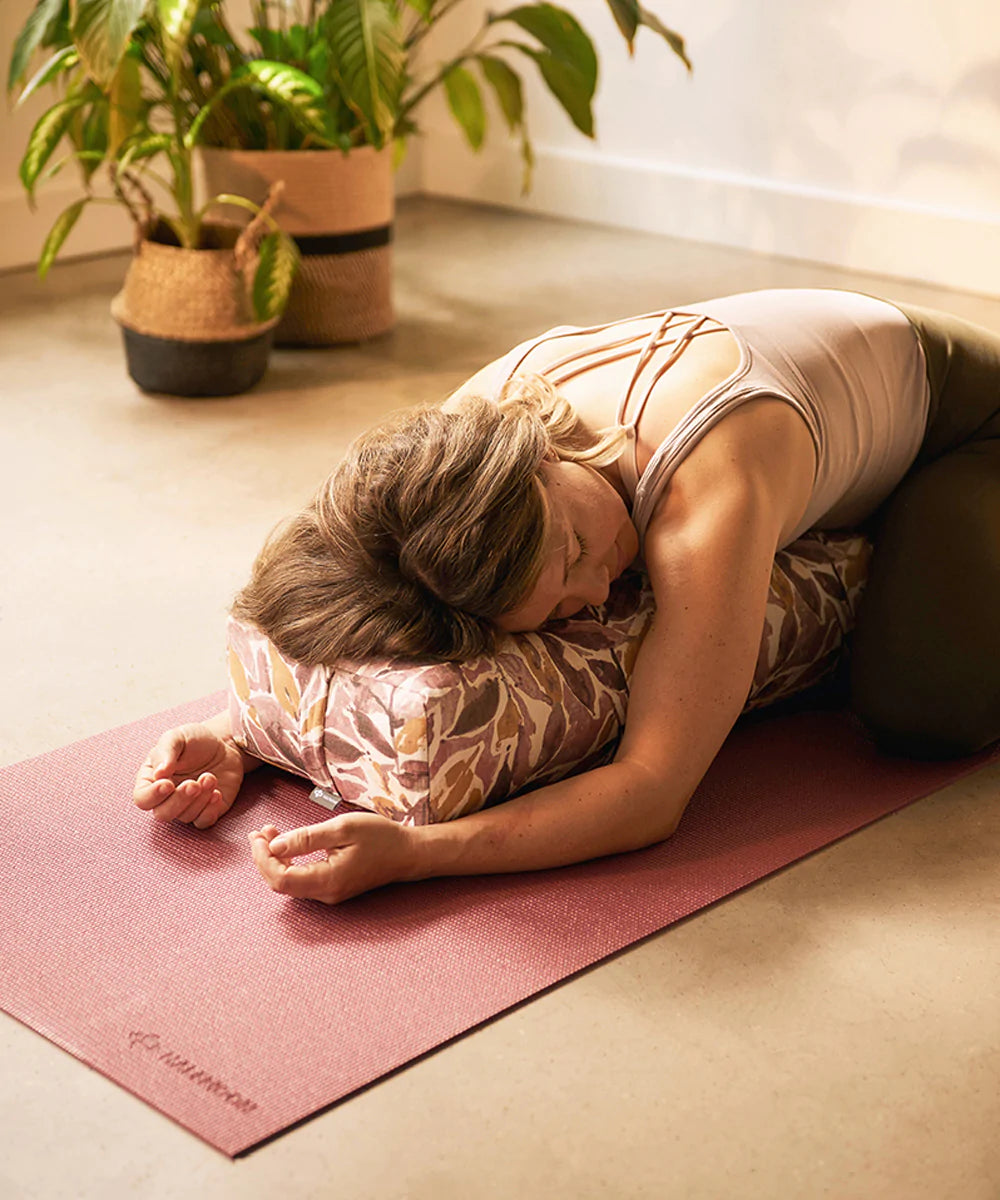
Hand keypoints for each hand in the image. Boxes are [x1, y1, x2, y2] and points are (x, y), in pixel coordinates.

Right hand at [133, 722, 246, 828]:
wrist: (224, 745)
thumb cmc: (195, 741)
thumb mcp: (177, 737)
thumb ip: (165, 752)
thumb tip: (159, 773)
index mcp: (151, 780)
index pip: (142, 799)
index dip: (152, 796)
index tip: (168, 784)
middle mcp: (166, 798)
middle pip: (163, 814)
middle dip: (179, 800)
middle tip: (193, 784)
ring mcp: (186, 806)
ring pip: (186, 817)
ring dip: (200, 799)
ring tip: (210, 777)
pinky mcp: (206, 811)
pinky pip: (204, 822)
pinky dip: (210, 810)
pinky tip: (217, 793)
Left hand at [248, 813, 417, 903]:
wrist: (408, 853)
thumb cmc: (380, 837)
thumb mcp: (343, 828)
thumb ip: (307, 838)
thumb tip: (275, 846)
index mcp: (328, 880)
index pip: (280, 879)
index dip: (262, 859)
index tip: (258, 835)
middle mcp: (326, 893)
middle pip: (280, 883)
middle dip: (264, 857)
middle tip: (260, 831)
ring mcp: (329, 893)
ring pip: (289, 882)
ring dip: (275, 859)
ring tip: (270, 833)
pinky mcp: (332, 887)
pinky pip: (301, 879)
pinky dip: (288, 862)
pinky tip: (287, 845)